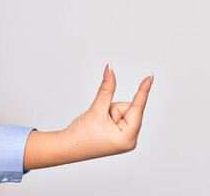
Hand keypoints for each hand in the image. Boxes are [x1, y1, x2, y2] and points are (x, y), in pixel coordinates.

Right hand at [24, 64, 152, 169]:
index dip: (143, 90)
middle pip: (128, 109)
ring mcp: (126, 139)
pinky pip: (120, 117)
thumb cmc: (81, 135)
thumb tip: (110, 70)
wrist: (69, 147)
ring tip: (98, 124)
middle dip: (112, 108)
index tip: (150, 77)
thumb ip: (106, 89)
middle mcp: (130, 139)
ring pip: (122, 111)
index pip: (137, 107)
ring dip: (109, 112)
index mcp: (128, 137)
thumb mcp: (96, 109)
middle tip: (99, 119)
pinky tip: (101, 125)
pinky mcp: (120, 136)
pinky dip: (110, 116)